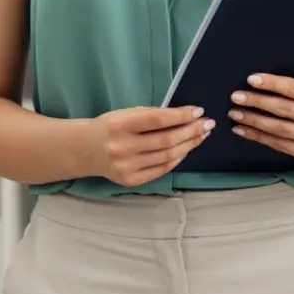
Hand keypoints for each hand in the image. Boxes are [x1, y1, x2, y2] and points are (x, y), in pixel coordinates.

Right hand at [84, 105, 214, 186]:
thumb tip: (186, 115)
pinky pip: (161, 170)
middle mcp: (122, 148)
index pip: (157, 120)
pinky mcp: (130, 181)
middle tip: (209, 124)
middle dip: (192, 131)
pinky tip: (186, 149)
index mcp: (121, 125)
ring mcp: (126, 167)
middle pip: (166, 140)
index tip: (199, 111)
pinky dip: (177, 159)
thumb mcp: (127, 113)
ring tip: (202, 135)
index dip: (181, 116)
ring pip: (167, 156)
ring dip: (189, 145)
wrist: (85, 150)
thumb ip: (153, 114)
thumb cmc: (111, 126)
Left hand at [229, 74, 293, 165]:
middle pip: (285, 109)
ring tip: (235, 114)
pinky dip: (259, 137)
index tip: (251, 79)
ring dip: (254, 121)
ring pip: (280, 129)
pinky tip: (244, 130)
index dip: (272, 83)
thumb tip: (261, 84)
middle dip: (258, 102)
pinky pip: (279, 145)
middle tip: (236, 97)